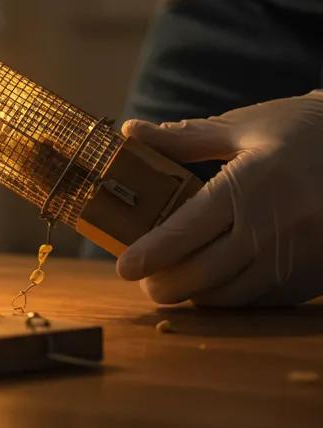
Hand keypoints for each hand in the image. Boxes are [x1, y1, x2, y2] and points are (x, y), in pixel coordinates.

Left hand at [116, 92, 322, 306]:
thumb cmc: (300, 131)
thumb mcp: (242, 127)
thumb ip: (184, 138)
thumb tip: (131, 132)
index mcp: (252, 184)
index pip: (189, 228)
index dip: (153, 252)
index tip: (125, 266)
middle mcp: (278, 225)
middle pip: (208, 272)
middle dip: (168, 284)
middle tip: (144, 282)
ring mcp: (301, 255)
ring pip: (236, 294)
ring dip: (199, 295)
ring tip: (173, 285)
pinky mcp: (317, 274)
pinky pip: (266, 299)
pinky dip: (234, 298)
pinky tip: (215, 287)